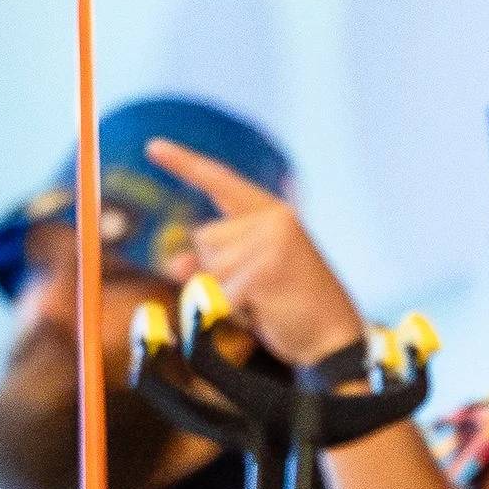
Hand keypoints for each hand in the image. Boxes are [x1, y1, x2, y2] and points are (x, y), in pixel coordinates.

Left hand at [150, 139, 363, 370]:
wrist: (335, 340)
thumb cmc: (294, 310)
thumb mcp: (249, 281)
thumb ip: (215, 265)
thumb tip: (176, 263)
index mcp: (273, 213)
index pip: (220, 182)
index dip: (184, 164)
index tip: (153, 147)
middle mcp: (274, 219)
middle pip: (204, 238)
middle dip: (217, 271)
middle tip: (258, 292)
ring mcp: (272, 241)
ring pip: (210, 266)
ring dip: (227, 293)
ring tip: (265, 302)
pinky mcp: (267, 269)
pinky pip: (222, 293)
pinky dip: (235, 311)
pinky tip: (267, 312)